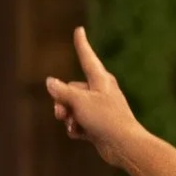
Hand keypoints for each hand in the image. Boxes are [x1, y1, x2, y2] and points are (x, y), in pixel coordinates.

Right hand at [44, 28, 150, 166]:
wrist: (125, 146)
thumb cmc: (106, 119)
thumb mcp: (79, 102)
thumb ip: (62, 91)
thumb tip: (50, 82)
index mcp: (101, 79)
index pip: (87, 57)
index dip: (81, 44)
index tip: (79, 29)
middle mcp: (101, 91)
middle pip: (71, 89)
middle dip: (62, 102)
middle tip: (61, 114)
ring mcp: (100, 108)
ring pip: (73, 108)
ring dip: (68, 117)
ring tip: (74, 125)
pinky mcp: (99, 124)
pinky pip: (79, 122)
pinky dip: (77, 128)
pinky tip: (82, 135)